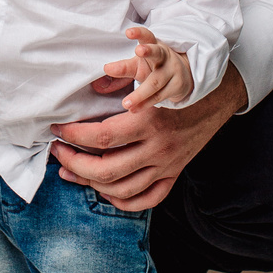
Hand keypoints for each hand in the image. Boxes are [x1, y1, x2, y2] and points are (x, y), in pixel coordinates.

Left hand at [51, 60, 248, 211]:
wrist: (216, 97)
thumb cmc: (178, 82)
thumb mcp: (151, 71)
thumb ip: (122, 75)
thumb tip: (92, 88)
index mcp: (149, 121)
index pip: (101, 136)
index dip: (73, 135)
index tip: (57, 129)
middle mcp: (157, 147)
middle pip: (106, 170)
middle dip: (74, 163)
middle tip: (57, 151)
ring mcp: (166, 165)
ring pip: (122, 189)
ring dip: (90, 183)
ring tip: (69, 170)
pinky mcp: (173, 174)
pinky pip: (146, 199)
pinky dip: (122, 201)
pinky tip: (104, 190)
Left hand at [102, 25, 193, 110]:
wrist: (181, 76)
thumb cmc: (154, 66)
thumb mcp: (138, 64)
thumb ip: (122, 67)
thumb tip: (103, 71)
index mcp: (154, 45)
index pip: (147, 36)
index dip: (138, 33)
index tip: (128, 32)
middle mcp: (165, 56)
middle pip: (157, 53)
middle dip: (148, 51)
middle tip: (138, 50)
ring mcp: (172, 71)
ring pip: (155, 82)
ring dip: (139, 94)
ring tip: (125, 103)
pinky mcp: (177, 86)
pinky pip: (159, 96)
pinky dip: (145, 103)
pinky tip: (134, 109)